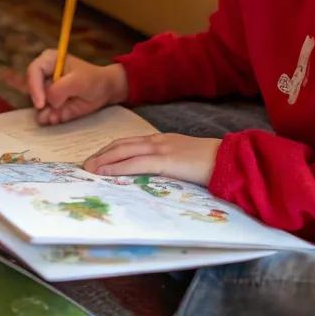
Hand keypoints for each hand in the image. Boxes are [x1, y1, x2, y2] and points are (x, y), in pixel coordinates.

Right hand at [27, 50, 127, 125]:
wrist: (104, 91)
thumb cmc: (92, 79)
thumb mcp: (78, 81)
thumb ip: (60, 89)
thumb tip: (49, 101)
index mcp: (48, 60)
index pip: (33, 71)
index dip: (34, 87)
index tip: (41, 104)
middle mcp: (43, 75)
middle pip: (31, 89)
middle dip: (40, 104)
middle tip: (50, 113)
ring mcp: (46, 91)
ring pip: (37, 104)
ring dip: (45, 113)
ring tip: (56, 117)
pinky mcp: (50, 105)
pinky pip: (44, 114)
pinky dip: (50, 118)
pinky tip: (59, 118)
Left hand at [84, 131, 221, 186]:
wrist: (228, 160)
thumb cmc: (210, 164)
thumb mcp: (184, 160)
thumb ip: (169, 163)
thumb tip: (154, 175)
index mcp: (162, 141)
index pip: (130, 143)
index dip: (111, 150)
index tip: (98, 158)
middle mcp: (158, 141)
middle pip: (122, 144)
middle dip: (102, 153)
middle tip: (86, 164)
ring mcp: (161, 149)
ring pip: (124, 151)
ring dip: (104, 160)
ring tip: (89, 169)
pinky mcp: (165, 161)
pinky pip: (136, 164)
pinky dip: (117, 167)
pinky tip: (105, 173)